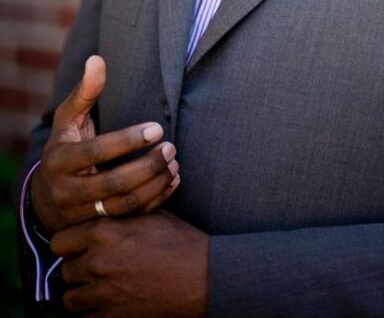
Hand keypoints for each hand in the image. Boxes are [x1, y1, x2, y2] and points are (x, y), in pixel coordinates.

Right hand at [31, 55, 179, 231]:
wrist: (47, 196)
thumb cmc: (64, 145)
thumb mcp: (68, 118)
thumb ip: (85, 91)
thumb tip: (97, 59)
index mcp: (59, 160)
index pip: (96, 152)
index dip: (128, 140)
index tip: (157, 127)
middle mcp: (66, 192)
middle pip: (113, 184)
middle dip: (146, 166)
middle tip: (171, 147)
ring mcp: (81, 214)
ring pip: (123, 205)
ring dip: (154, 185)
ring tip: (174, 163)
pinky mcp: (98, 227)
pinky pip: (130, 218)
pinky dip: (155, 201)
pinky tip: (173, 180)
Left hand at [54, 210, 208, 316]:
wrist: (201, 275)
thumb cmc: (179, 240)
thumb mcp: (149, 214)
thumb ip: (121, 211)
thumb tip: (107, 200)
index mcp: (103, 232)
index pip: (60, 240)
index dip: (69, 243)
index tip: (79, 245)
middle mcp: (96, 262)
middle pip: (65, 270)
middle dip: (77, 268)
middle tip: (93, 266)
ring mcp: (102, 292)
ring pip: (71, 298)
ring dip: (82, 292)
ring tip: (99, 286)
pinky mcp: (112, 316)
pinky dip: (93, 312)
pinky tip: (109, 302)